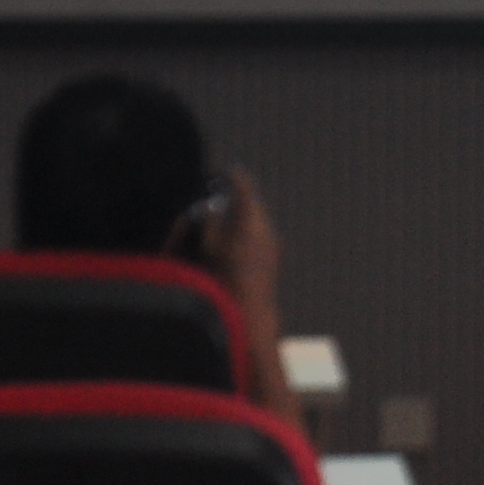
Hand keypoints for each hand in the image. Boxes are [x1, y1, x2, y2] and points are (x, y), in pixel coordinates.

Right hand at [175, 167, 283, 321]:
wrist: (250, 313)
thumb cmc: (225, 278)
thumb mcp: (209, 246)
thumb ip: (210, 221)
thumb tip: (211, 207)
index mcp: (252, 220)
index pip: (246, 189)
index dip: (236, 177)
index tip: (229, 171)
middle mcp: (267, 228)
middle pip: (254, 204)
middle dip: (240, 198)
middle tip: (227, 194)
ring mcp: (273, 244)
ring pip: (259, 221)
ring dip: (245, 216)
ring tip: (229, 218)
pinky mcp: (274, 258)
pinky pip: (262, 236)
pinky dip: (250, 232)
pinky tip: (238, 241)